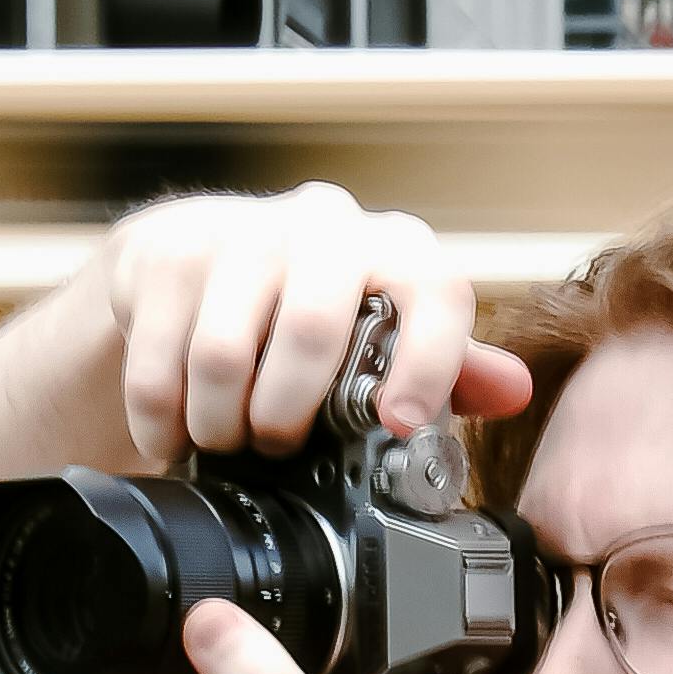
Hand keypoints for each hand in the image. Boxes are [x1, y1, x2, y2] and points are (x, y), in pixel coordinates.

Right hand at [103, 185, 531, 470]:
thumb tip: (512, 391)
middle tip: (276, 448)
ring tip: (223, 440)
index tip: (399, 423)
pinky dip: (161, 418)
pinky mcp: (170, 251)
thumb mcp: (382, 331)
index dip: (427, 363)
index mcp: (394, 249)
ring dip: (221, 423)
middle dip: (289, 414)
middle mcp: (326, 225)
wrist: (196, 253)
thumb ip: (449, 365)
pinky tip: (168, 431)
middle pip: (313, 329)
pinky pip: (160, 361)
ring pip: (226, 354)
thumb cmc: (305, 303)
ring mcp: (243, 231)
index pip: (433, 291)